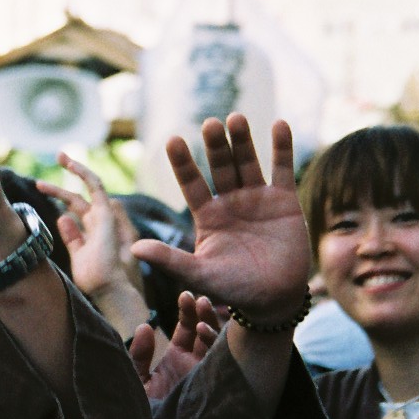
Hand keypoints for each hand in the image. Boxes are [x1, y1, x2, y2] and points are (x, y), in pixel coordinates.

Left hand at [39, 153, 141, 298]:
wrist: (110, 290)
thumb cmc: (97, 280)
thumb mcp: (79, 256)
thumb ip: (72, 237)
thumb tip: (61, 217)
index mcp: (95, 233)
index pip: (77, 209)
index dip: (62, 196)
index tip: (43, 187)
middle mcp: (102, 222)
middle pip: (79, 198)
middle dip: (63, 183)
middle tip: (51, 166)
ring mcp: (106, 216)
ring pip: (89, 186)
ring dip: (75, 169)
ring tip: (60, 156)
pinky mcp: (107, 213)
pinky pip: (96, 186)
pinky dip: (84, 173)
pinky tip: (71, 164)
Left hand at [129, 291, 220, 398]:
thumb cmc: (141, 415)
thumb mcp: (136, 381)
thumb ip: (138, 355)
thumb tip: (144, 326)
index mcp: (176, 360)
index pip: (186, 329)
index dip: (187, 311)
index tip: (186, 294)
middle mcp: (195, 365)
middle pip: (204, 331)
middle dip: (202, 311)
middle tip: (197, 296)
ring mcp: (207, 373)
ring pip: (215, 342)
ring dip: (210, 322)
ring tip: (203, 304)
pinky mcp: (215, 383)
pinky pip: (221, 359)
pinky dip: (214, 341)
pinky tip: (203, 330)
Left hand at [130, 116, 311, 324]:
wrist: (276, 300)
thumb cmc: (235, 290)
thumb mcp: (200, 274)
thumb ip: (171, 260)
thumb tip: (134, 247)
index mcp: (207, 215)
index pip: (191, 183)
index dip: (183, 163)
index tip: (173, 140)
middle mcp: (230, 201)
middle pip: (220, 166)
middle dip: (215, 146)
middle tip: (210, 124)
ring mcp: (257, 198)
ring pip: (247, 162)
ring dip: (242, 140)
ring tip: (235, 118)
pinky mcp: (284, 201)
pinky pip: (282, 170)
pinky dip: (281, 148)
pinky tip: (280, 124)